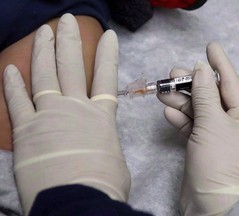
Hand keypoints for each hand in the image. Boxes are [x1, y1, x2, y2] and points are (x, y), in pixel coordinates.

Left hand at [3, 14, 129, 214]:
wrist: (78, 201)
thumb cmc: (103, 183)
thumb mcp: (114, 160)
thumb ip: (104, 144)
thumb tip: (99, 144)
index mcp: (100, 117)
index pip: (106, 77)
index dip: (107, 55)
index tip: (108, 37)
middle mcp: (75, 108)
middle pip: (72, 66)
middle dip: (69, 40)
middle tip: (66, 20)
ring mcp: (49, 115)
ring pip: (45, 75)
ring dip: (43, 51)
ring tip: (43, 31)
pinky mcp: (27, 129)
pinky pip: (18, 100)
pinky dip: (13, 84)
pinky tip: (10, 68)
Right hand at [158, 43, 238, 214]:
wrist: (209, 204)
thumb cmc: (218, 160)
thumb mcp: (212, 123)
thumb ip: (204, 95)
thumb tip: (200, 70)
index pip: (231, 84)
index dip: (220, 64)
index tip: (210, 46)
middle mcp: (234, 125)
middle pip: (211, 98)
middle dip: (191, 85)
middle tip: (173, 73)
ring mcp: (217, 136)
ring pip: (198, 111)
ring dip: (181, 102)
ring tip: (164, 90)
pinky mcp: (202, 146)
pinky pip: (192, 127)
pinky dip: (181, 119)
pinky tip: (169, 112)